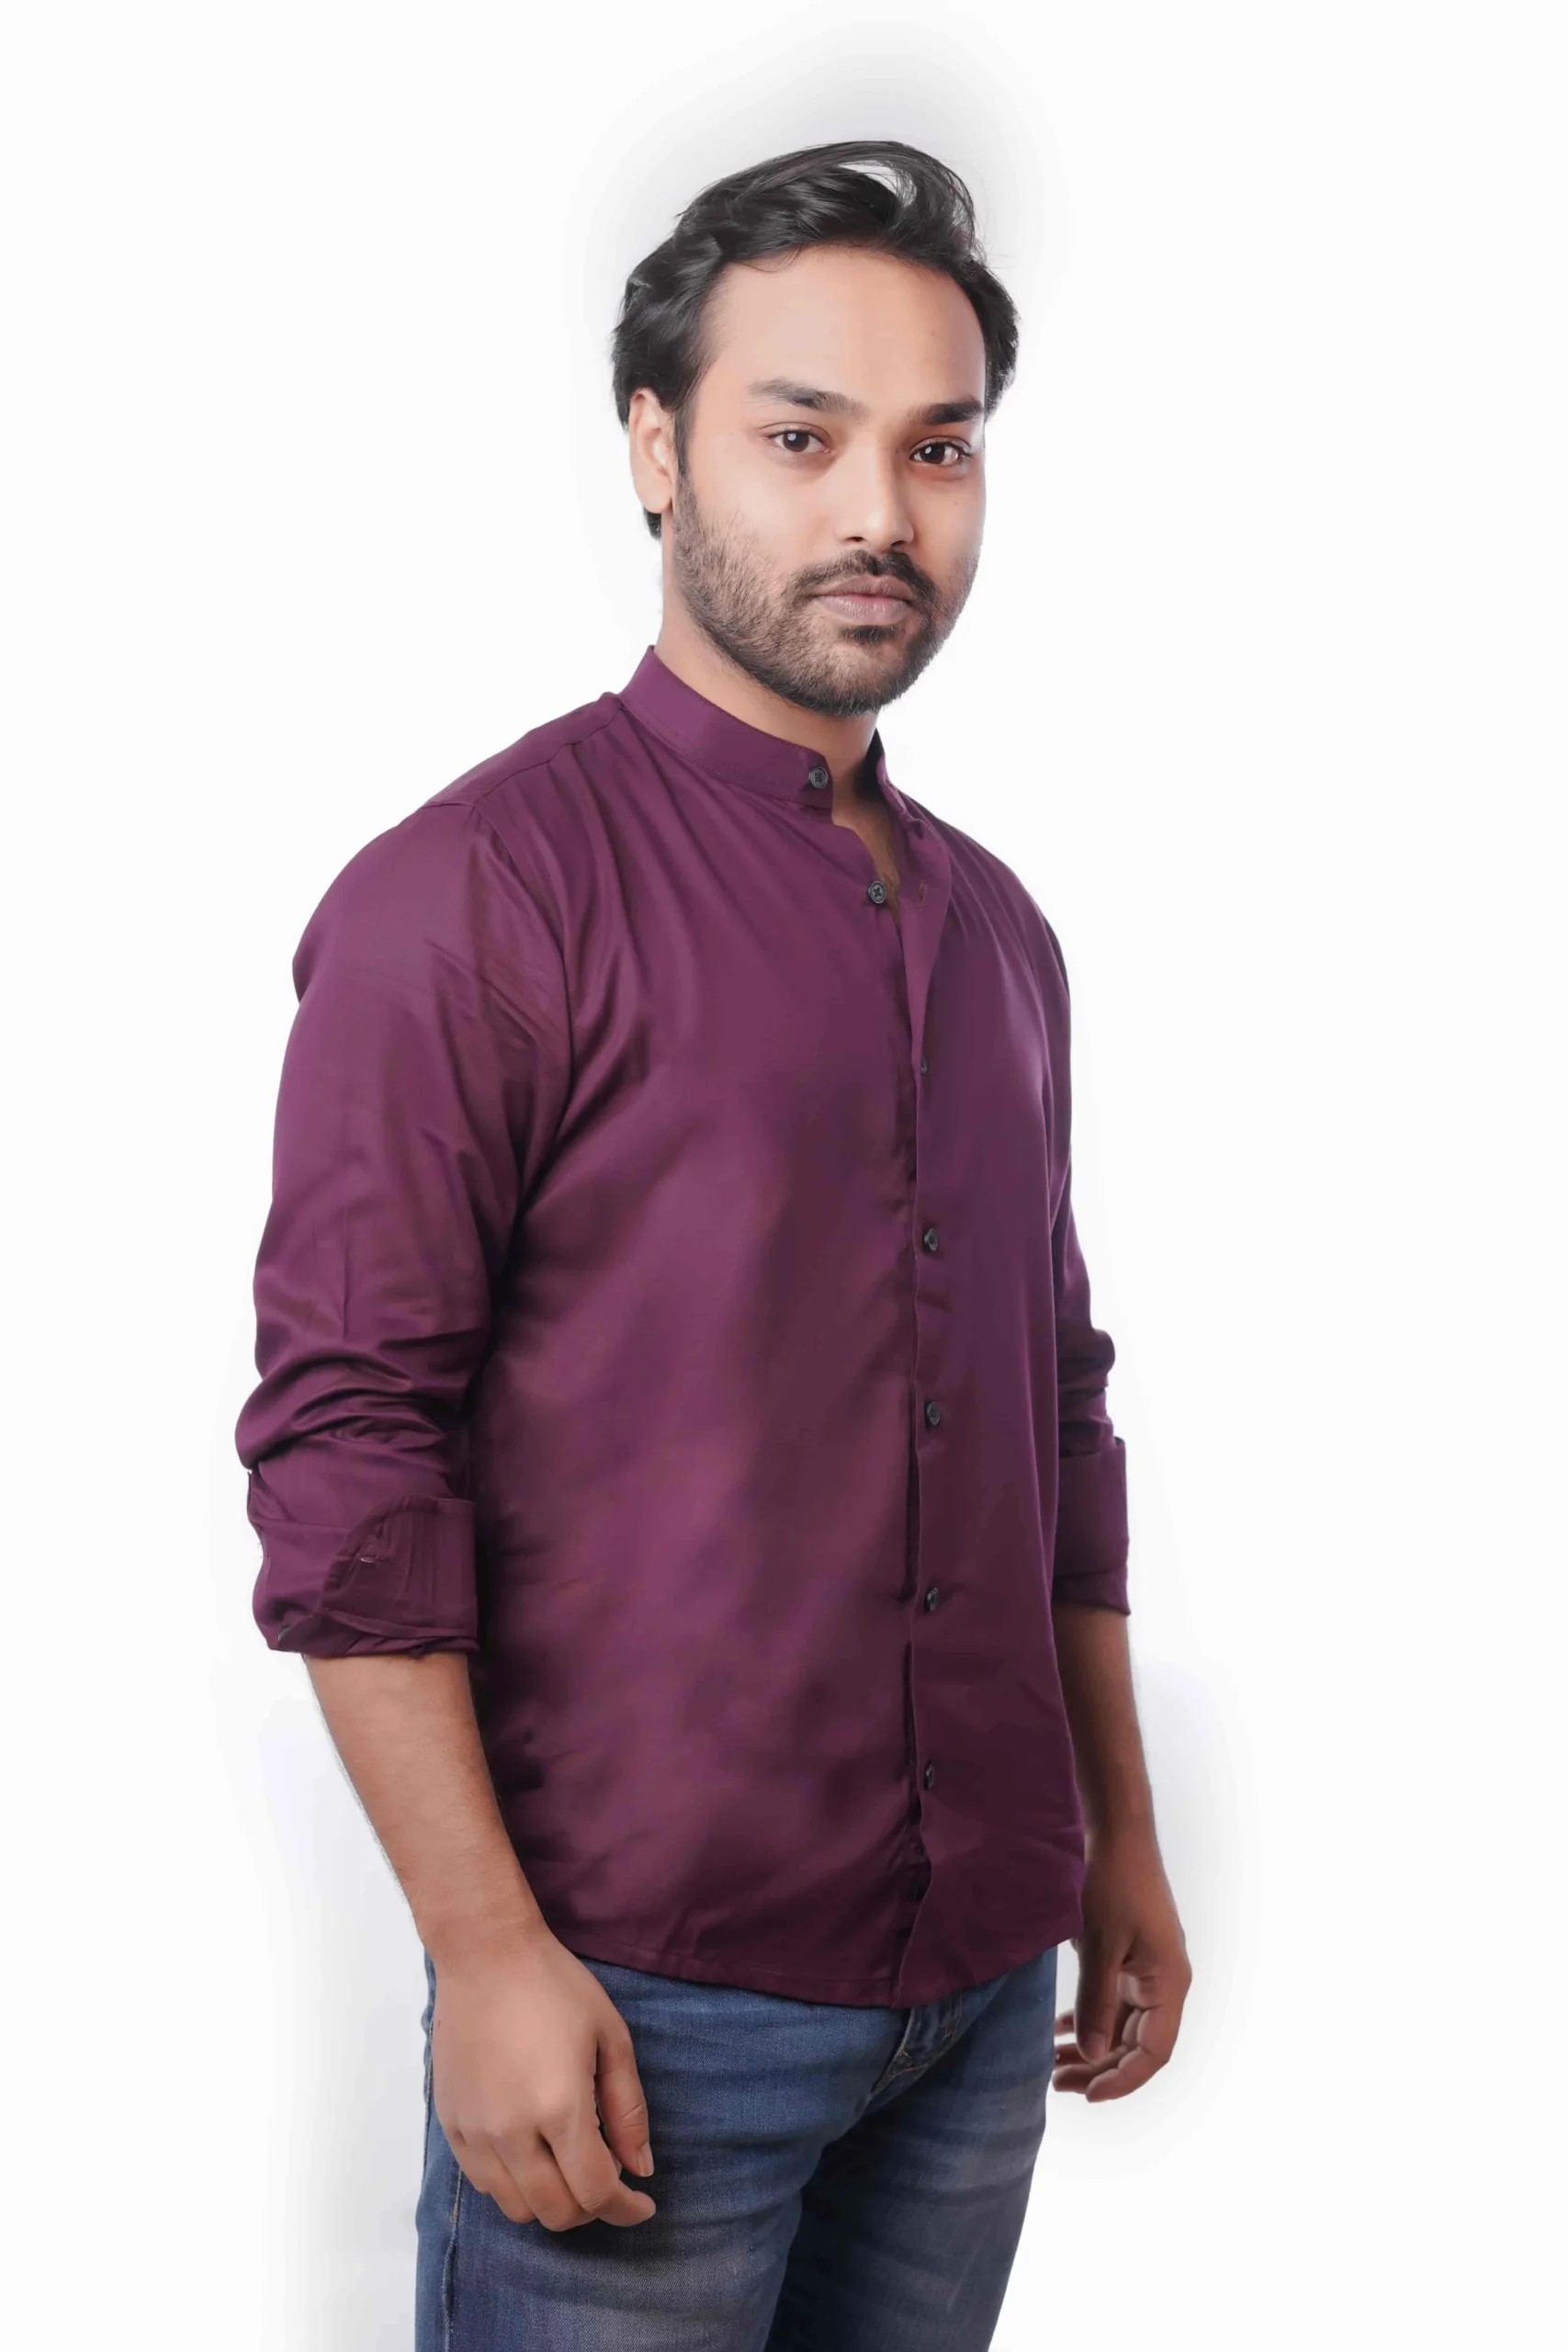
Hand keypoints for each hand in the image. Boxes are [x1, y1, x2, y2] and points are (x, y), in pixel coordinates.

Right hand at [429, 1927, 658, 2228]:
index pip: (596, 2192)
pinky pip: (485, 2185)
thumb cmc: (555, 1987)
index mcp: (560, 2108)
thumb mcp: (611, 2037)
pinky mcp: (452, 2127)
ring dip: (553, 2203)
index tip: (643, 2204)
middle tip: (610, 2180)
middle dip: (594, 2210)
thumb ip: (628, 2109)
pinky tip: (534, 2155)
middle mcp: (513, 2133)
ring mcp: (476, 2133)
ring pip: (518, 2208)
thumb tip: (640, 2170)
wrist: (484, 1955)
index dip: (626, 2209)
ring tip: (571, 2169)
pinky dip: (516, 2187)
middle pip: (557, 2212)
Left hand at [1053, 1823, 1189, 2101]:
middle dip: (1100, 2068)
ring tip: (1055, 2063)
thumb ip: (1097, 2003)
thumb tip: (1094, 2057)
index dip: (1121, 2080)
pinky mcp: (1131, 1956)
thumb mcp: (1100, 1946)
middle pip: (1138, 2045)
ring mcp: (1149, 1968)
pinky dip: (1092, 2018)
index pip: (1152, 2053)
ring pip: (1125, 2026)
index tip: (1085, 2095)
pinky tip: (1062, 2027)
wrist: (1116, 1831)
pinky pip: (1116, 2002)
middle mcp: (1165, 1982)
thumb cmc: (1113, 1883)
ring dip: (1094, 2047)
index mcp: (1169, 1984)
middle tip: (1057, 2082)